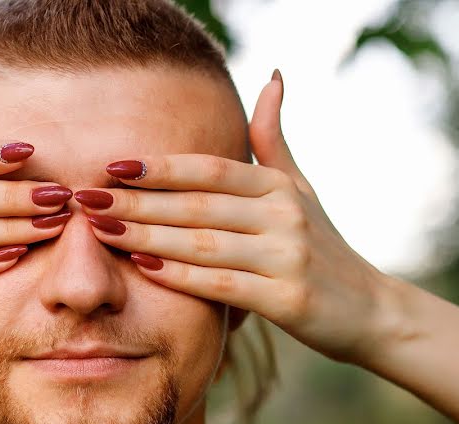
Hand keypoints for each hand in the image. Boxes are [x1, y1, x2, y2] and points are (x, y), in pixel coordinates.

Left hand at [76, 72, 392, 362]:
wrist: (371, 311)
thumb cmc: (323, 247)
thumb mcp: (301, 190)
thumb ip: (274, 141)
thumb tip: (272, 77)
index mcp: (278, 187)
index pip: (209, 170)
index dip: (159, 167)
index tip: (111, 167)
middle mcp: (284, 215)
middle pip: (196, 205)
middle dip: (137, 202)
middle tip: (86, 199)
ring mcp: (287, 258)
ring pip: (202, 243)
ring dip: (146, 237)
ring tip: (101, 230)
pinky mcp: (288, 300)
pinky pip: (221, 285)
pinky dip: (180, 277)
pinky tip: (143, 268)